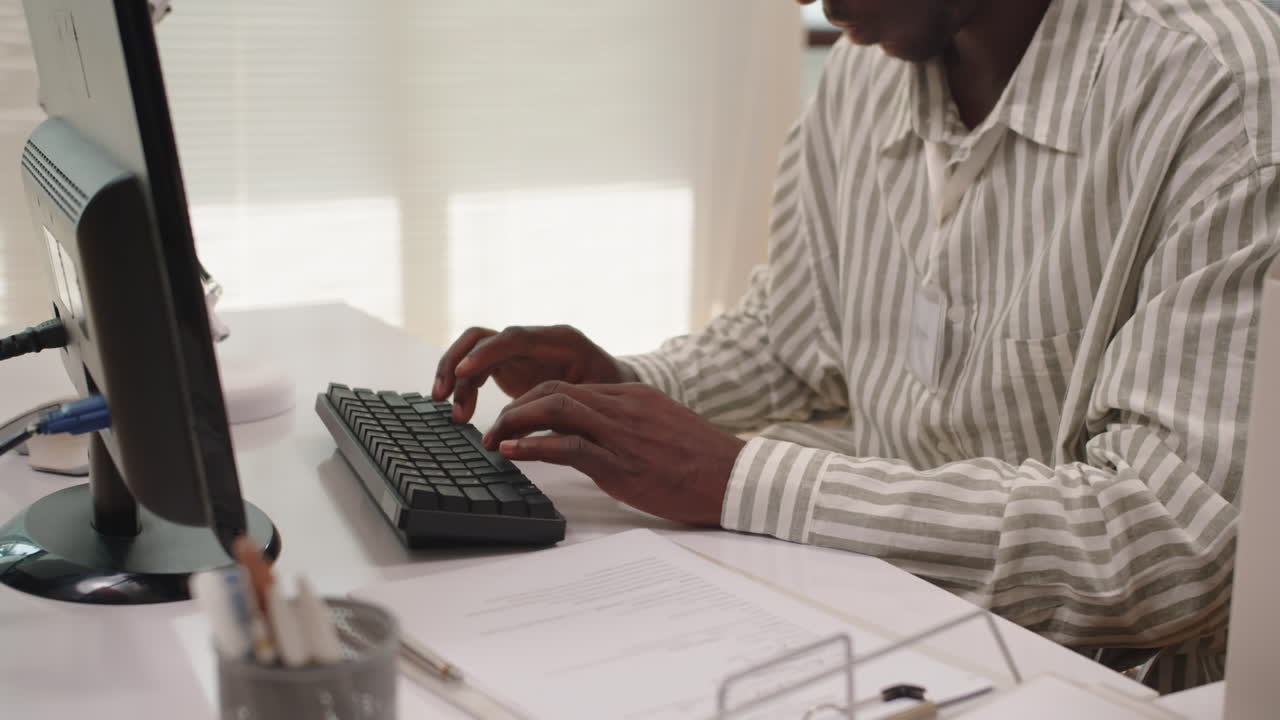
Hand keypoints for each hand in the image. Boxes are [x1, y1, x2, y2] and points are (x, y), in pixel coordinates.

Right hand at [432, 325, 636, 421]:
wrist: (616, 384)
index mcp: (560, 340)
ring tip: (449, 410)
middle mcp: (534, 339)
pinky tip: (460, 411)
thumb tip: (532, 427)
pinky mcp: (509, 364)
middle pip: (483, 338)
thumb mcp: (597, 399)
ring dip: (454, 376)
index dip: (486, 354)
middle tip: (442, 396)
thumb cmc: (610, 391)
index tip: (461, 373)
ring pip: (473, 351)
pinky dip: (464, 387)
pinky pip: (476, 368)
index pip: (514, 337)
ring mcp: (519, 350)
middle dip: (457, 363)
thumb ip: (566, 408)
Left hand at [481, 381, 745, 525]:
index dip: (534, 401)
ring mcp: (621, 433)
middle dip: (516, 407)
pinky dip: (533, 446)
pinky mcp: (621, 463)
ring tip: (493, 440)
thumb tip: (595, 439)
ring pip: (555, 408)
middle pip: (554, 390)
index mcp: (632, 396)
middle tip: (493, 429)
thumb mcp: (661, 430)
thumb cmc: (702, 463)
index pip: (572, 387)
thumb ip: (628, 427)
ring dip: (515, 422)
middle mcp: (623, 406)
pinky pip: (568, 445)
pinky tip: (511, 451)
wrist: (735, 478)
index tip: (515, 418)